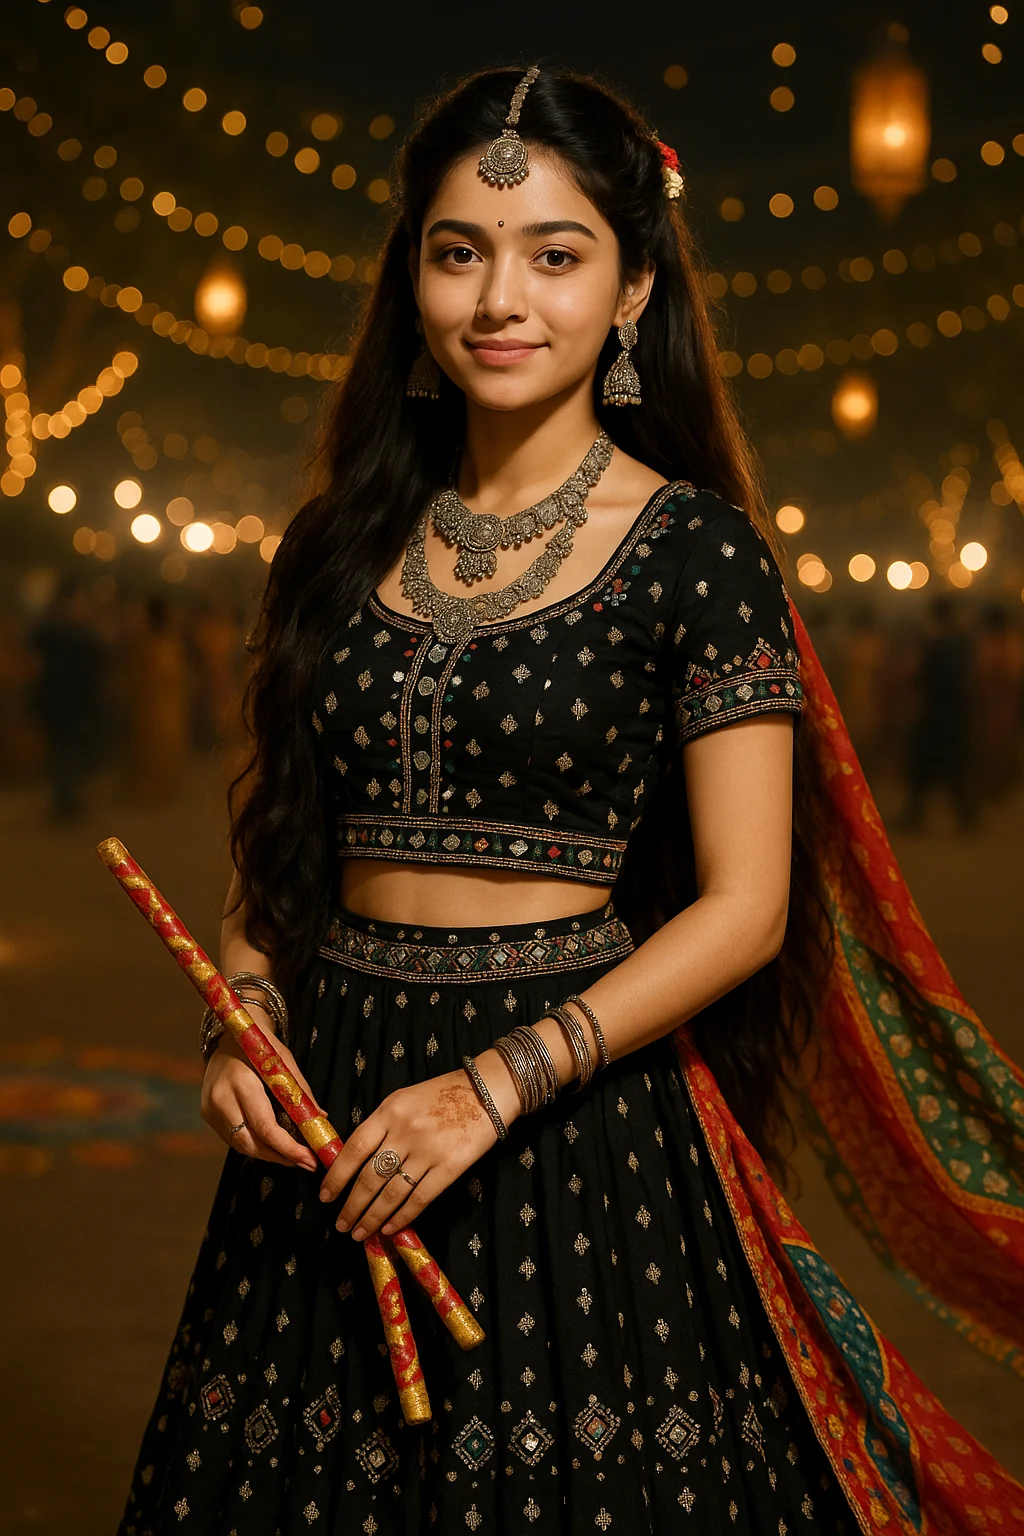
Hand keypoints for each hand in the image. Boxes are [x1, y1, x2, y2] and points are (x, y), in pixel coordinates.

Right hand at [200, 1007, 320, 1172]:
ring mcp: (210, 1108)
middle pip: (251, 1143)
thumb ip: (300, 1092)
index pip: (265, 1127)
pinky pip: (233, 1137)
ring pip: (241, 1145)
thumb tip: (320, 1119)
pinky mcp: (207, 1113)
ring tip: (294, 1157)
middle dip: (281, 1157)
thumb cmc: (261, 1045)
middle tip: (306, 1163)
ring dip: (269, 1154)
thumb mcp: (284, 1061)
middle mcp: (220, 1099)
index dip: (288, 1148)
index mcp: (241, 1083)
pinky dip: (255, 1144)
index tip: (309, 1159)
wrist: (228, 1034)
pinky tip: (273, 1145)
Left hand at [317, 1052, 520, 1242]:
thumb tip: (356, 1161)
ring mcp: (428, 1151)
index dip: (337, 1176)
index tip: (325, 1196)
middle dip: (352, 1206)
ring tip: (359, 1233)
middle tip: (341, 1224)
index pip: (354, 1149)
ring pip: (391, 1193)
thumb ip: (380, 1126)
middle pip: (370, 1177)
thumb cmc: (441, 1094)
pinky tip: (390, 1228)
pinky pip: (419, 1198)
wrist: (486, 1091)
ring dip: (372, 1218)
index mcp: (389, 1111)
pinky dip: (402, 1217)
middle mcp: (405, 1132)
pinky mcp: (450, 1167)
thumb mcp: (403, 1099)